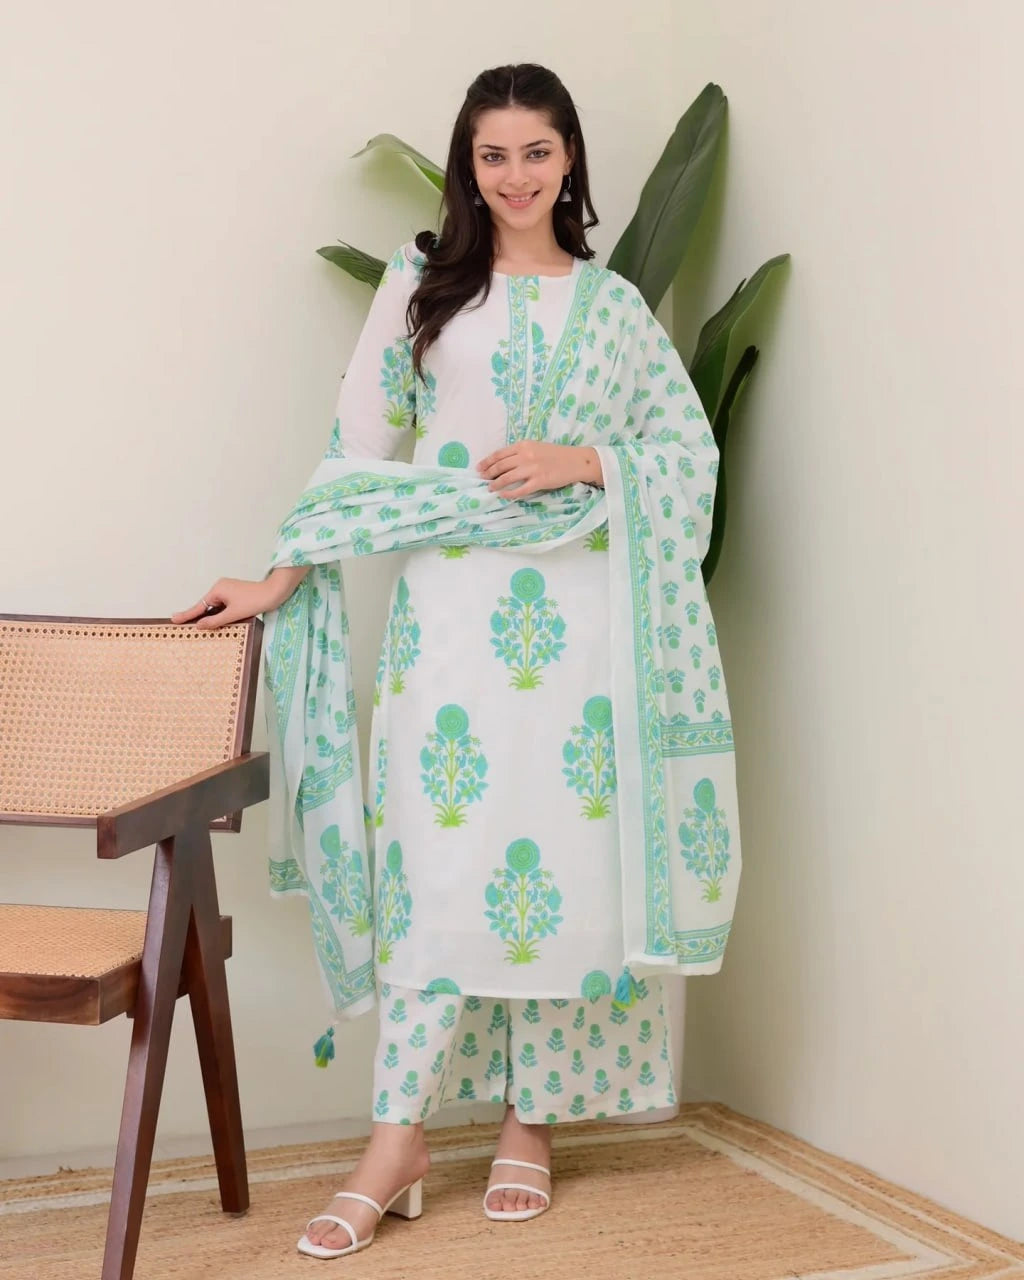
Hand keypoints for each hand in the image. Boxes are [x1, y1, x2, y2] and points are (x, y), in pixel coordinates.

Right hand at [170, 569, 305, 630]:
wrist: (274, 592)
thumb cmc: (255, 600)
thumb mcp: (234, 614)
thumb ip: (216, 621)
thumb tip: (200, 626)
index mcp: (218, 589)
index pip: (199, 606)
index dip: (187, 614)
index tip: (173, 618)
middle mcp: (221, 587)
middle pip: (206, 606)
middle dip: (197, 616)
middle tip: (180, 623)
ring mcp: (228, 590)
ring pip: (215, 607)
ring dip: (210, 616)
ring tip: (196, 626)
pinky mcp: (235, 594)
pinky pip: (222, 605)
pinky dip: (219, 614)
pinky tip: (215, 622)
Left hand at [477, 442, 600, 499]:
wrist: (575, 461)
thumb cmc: (555, 454)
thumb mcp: (536, 447)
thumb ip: (520, 453)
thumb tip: (502, 463)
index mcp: (524, 445)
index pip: (499, 454)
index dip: (487, 462)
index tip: (479, 468)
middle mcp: (526, 455)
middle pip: (500, 466)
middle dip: (488, 473)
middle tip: (482, 479)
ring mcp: (532, 469)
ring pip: (507, 478)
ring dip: (496, 484)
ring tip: (490, 488)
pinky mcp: (539, 482)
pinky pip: (520, 490)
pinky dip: (509, 493)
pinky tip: (503, 495)